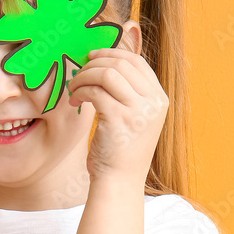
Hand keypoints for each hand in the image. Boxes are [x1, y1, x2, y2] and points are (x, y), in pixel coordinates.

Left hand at [65, 47, 168, 183]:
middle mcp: (153, 102)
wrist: (118, 181)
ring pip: (107, 74)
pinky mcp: (120, 120)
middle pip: (121, 63)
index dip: (112, 53)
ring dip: (85, 77)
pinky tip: (76, 101)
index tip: (92, 57)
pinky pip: (96, 92)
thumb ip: (128, 92)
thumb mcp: (133, 117)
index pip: (137, 61)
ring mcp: (139, 111)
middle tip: (78, 75)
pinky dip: (81, 91)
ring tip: (74, 89)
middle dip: (94, 64)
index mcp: (159, 98)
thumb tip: (105, 61)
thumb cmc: (120, 150)